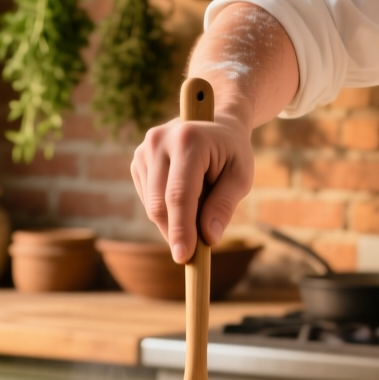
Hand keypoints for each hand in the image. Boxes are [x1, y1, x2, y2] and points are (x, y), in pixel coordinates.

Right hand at [131, 112, 254, 262]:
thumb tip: (209, 238)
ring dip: (173, 221)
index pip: (179, 195)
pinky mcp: (138, 160)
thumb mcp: (241, 176)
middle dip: (176, 233)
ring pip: (152, 205)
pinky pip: (148, 199)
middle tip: (193, 254)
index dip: (181, 229)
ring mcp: (144, 150)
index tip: (183, 257)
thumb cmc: (232, 151)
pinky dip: (166, 210)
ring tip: (199, 208)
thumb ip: (224, 205)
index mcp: (188, 140)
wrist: (216, 122)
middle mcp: (159, 141)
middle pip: (160, 204)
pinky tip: (185, 199)